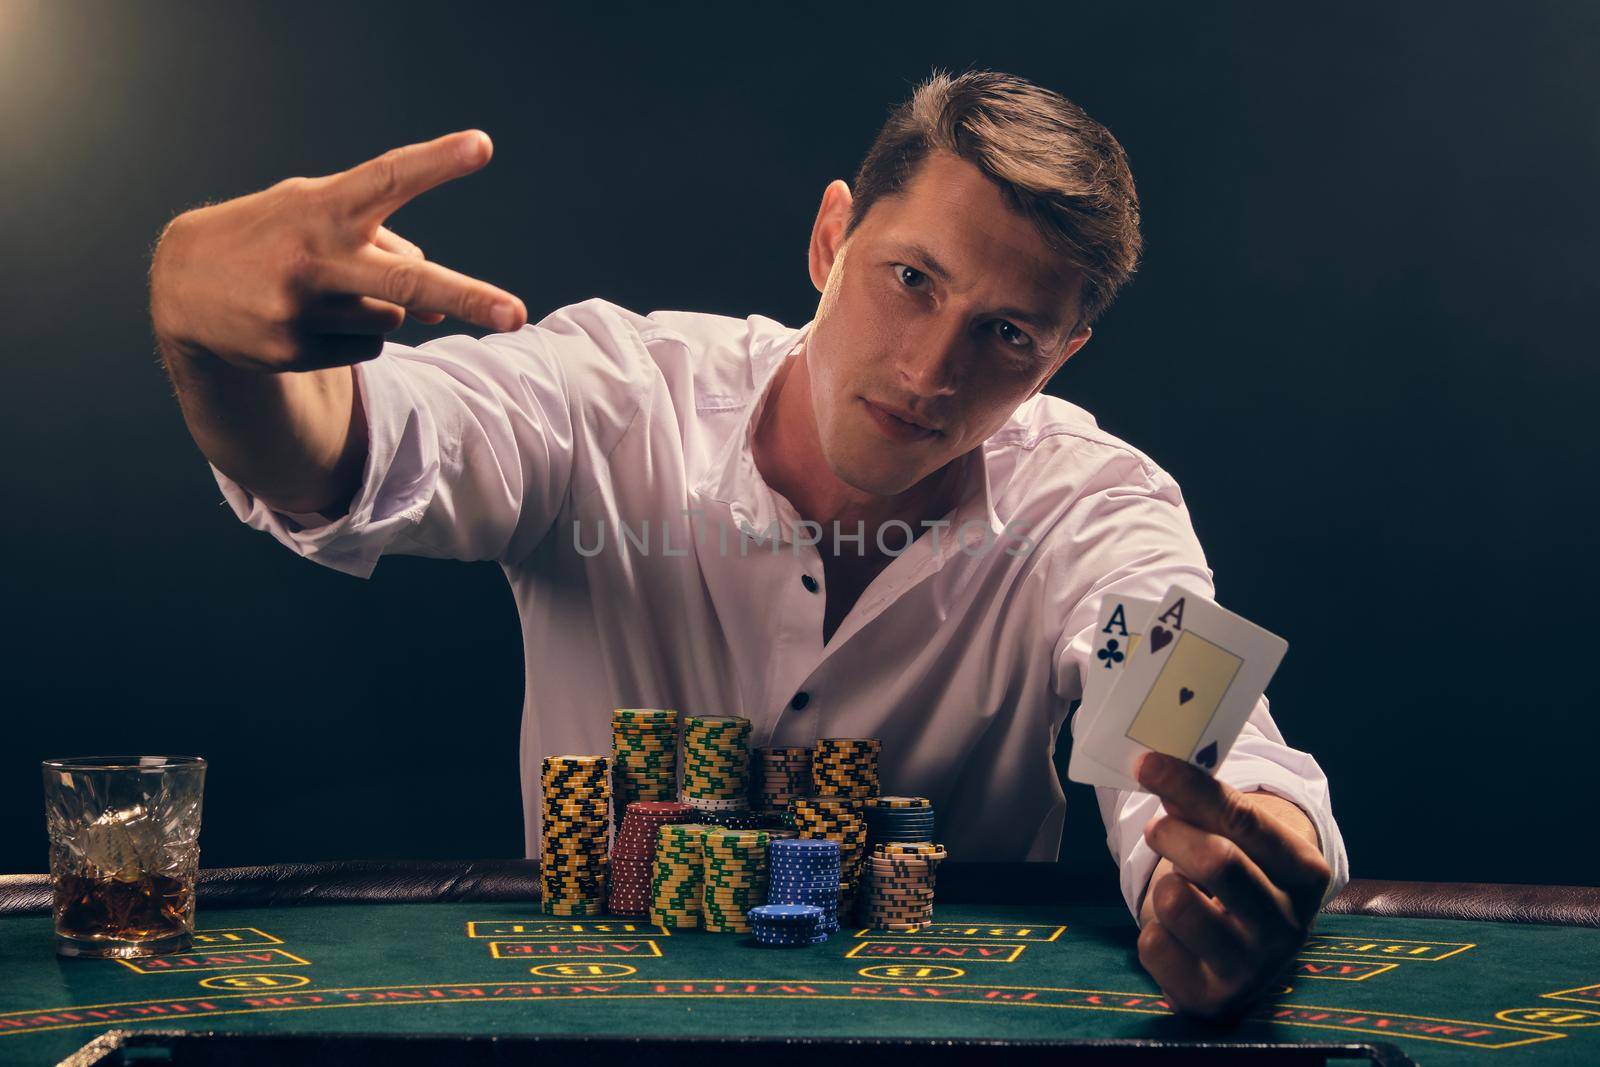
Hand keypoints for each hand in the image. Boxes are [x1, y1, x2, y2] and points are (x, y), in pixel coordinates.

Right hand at [149, 129, 527, 372]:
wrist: (183, 286)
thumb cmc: (275, 236)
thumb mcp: (320, 214)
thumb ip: (385, 244)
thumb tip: (438, 312)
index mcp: (324, 206)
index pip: (387, 177)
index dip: (435, 161)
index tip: (481, 146)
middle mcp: (315, 257)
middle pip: (404, 281)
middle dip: (466, 298)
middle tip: (517, 316)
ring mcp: (303, 308)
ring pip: (394, 319)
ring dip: (378, 308)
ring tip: (324, 290)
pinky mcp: (295, 350)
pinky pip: (368, 349)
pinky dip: (354, 336)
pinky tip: (310, 318)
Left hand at [1134, 752, 1330, 1018]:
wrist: (1244, 956)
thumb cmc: (1238, 881)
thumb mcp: (1238, 841)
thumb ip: (1206, 807)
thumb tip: (1156, 767)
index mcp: (1306, 874)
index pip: (1244, 819)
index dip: (1189, 787)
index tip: (1145, 763)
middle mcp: (1290, 926)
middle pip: (1217, 861)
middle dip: (1172, 835)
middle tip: (1158, 829)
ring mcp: (1253, 968)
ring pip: (1177, 903)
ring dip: (1164, 886)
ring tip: (1180, 891)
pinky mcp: (1213, 999)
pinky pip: (1153, 945)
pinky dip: (1153, 932)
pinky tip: (1176, 935)